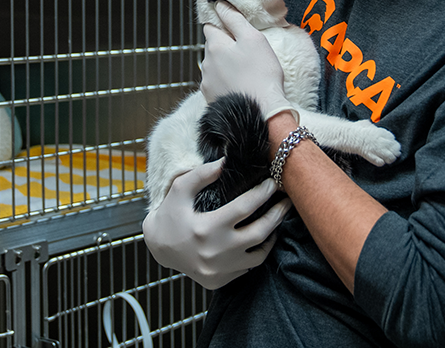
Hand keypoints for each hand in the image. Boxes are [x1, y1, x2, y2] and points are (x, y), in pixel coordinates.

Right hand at [142, 159, 291, 289]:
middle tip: (287, 201)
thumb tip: (226, 162)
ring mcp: (218, 270)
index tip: (273, 183)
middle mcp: (215, 252)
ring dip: (271, 235)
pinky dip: (256, 253)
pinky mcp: (218, 281)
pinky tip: (259, 239)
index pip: (244, 207)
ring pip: (259, 254)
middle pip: (259, 232)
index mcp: (206, 228)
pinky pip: (247, 268)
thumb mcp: (180, 189)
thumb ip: (202, 174)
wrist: (157, 247)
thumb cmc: (170, 214)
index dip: (262, 193)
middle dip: (277, 214)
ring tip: (276, 220)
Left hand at [201, 2, 290, 118]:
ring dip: (225, 64)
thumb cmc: (261, 74)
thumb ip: (235, 20)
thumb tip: (220, 4)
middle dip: (225, 45)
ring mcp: (207, 82)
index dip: (222, 23)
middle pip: (212, 46)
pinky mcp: (211, 99)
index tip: (235, 27)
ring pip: (214, 65)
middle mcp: (206, 63)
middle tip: (246, 51)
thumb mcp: (254, 39)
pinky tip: (240, 85)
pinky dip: (225, 81)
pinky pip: (216, 83)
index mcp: (215, 45)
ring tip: (246, 71)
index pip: (211, 25)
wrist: (261, 113)